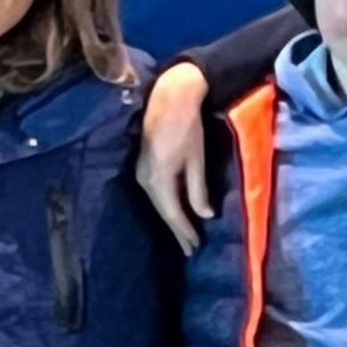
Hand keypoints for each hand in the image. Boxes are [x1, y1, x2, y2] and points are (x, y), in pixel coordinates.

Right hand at [135, 63, 214, 255]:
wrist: (169, 97)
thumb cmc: (188, 126)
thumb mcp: (196, 159)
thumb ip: (198, 189)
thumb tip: (205, 215)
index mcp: (158, 178)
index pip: (172, 213)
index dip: (184, 231)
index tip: (195, 247)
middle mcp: (144, 179)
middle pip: (162, 211)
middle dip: (177, 230)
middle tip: (190, 249)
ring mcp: (141, 173)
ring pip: (158, 203)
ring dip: (172, 219)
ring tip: (184, 235)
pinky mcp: (143, 166)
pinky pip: (155, 193)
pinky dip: (166, 205)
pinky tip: (174, 211)